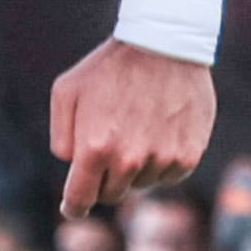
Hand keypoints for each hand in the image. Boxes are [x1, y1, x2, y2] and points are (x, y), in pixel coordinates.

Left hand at [48, 39, 215, 214]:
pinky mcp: (188, 155)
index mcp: (95, 148)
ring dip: (135, 168)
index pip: (80, 199)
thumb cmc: (110, 66)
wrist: (164, 42)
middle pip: (112, 194)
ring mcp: (161, 160)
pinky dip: (161, 162)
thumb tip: (72, 165)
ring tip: (137, 128)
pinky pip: (169, 175)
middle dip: (104, 179)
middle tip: (108, 149)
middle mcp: (129, 161)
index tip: (73, 207)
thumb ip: (61, 136)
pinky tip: (159, 131)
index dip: (74, 206)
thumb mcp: (67, 91)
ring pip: (141, 184)